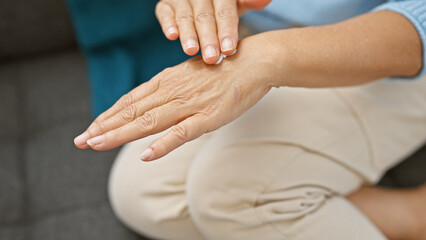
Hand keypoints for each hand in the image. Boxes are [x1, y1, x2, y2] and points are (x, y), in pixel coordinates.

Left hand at [74, 35, 276, 160]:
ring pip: (148, 122)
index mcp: (166, 81)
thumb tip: (154, 101)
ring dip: (120, 134)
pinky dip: (162, 145)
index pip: (130, 101)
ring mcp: (188, 105)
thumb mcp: (189, 75)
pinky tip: (144, 155)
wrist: (253, 62)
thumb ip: (170, 88)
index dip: (108, 116)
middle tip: (80, 141)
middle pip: (132, 112)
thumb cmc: (222, 69)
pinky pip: (181, 133)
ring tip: (97, 144)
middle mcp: (171, 91)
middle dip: (104, 127)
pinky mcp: (207, 117)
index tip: (90, 128)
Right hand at [155, 0, 270, 63]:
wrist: (206, 2)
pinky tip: (172, 36)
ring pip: (185, 16)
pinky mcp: (166, 6)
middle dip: (208, 38)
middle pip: (204, 16)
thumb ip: (249, 1)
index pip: (225, 11)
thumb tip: (264, 0)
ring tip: (191, 50)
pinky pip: (165, 13)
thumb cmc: (225, 7)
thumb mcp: (238, 3)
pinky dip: (168, 24)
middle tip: (212, 58)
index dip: (227, 30)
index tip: (229, 49)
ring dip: (188, 34)